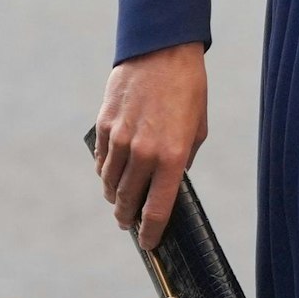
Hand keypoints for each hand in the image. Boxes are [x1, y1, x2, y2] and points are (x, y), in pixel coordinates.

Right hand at [93, 44, 207, 248]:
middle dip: (127, 217)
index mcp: (172, 157)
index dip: (151, 232)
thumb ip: (182, 160)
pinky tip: (110, 175)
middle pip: (127, 200)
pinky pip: (101, 160)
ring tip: (117, 201)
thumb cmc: (188, 92)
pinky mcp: (104, 125)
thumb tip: (167, 184)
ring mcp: (120, 139)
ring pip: (109, 183)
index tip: (149, 244)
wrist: (163, 52)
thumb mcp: (197, 130)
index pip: (157, 209)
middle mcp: (143, 152)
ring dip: (113, 197)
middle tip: (128, 223)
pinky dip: (105, 172)